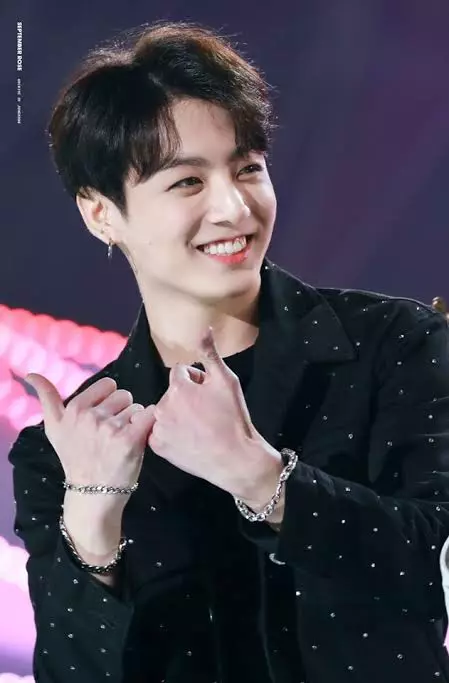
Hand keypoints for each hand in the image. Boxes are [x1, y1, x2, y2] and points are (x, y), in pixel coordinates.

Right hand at [26, 374, 156, 499]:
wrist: (91, 492)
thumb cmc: (75, 457)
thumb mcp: (54, 427)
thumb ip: (46, 397)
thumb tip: (30, 374)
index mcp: (74, 408)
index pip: (108, 385)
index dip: (109, 401)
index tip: (102, 419)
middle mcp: (90, 416)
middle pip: (124, 395)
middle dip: (122, 410)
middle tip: (112, 433)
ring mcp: (110, 428)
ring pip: (137, 407)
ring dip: (135, 421)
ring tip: (122, 440)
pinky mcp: (130, 440)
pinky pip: (150, 415)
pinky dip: (150, 423)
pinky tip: (141, 436)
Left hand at [133, 327, 282, 500]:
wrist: (235, 459)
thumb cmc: (233, 418)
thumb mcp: (227, 380)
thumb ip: (210, 353)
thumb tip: (204, 329)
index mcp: (178, 387)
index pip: (181, 373)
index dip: (198, 381)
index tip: (210, 395)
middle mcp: (163, 406)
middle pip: (172, 392)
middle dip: (186, 397)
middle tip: (207, 413)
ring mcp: (158, 427)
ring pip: (165, 410)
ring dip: (178, 414)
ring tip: (199, 427)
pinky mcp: (157, 446)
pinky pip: (159, 430)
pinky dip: (170, 432)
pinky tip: (188, 439)